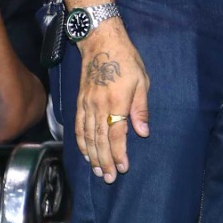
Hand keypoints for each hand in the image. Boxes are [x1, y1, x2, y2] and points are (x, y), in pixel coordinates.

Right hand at [73, 21, 149, 183]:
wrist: (101, 44)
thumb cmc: (126, 61)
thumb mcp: (142, 82)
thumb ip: (140, 109)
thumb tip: (143, 132)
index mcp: (116, 102)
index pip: (117, 135)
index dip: (119, 153)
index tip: (123, 168)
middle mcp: (98, 107)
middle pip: (100, 141)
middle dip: (105, 161)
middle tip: (110, 178)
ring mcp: (86, 105)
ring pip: (87, 137)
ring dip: (92, 156)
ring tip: (98, 171)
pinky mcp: (79, 103)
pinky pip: (78, 127)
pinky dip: (81, 143)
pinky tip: (85, 153)